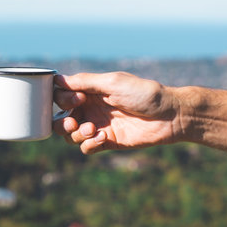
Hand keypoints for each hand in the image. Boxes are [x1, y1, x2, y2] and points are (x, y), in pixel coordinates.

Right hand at [53, 72, 182, 154]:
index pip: (61, 96)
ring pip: (70, 136)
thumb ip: (84, 82)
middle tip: (73, 123)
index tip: (78, 99)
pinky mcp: (106, 142)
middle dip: (61, 123)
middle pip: (60, 119)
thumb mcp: (112, 83)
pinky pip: (86, 148)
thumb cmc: (144, 94)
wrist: (169, 116)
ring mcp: (97, 126)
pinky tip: (103, 138)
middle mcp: (90, 108)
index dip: (63, 100)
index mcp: (90, 91)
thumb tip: (56, 78)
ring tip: (93, 130)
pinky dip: (89, 144)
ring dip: (76, 134)